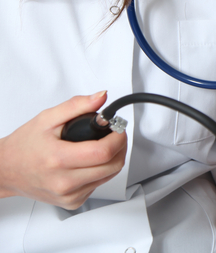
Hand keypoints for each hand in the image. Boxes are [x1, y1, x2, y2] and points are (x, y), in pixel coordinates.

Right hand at [0, 92, 126, 209]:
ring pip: (109, 176)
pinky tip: (89, 162)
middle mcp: (64, 182)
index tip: (118, 129)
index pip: (103, 152)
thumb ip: (77, 105)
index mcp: (58, 159)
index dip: (117, 138)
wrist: (7, 170)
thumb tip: (100, 97)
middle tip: (114, 135)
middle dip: (120, 146)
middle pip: (112, 166)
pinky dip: (101, 172)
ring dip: (113, 159)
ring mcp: (68, 195)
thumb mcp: (47, 118)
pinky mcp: (71, 202)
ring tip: (102, 145)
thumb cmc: (24, 146)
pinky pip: (98, 185)